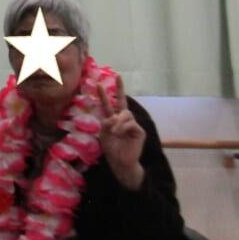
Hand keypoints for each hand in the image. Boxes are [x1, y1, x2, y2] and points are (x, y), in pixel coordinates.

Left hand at [97, 74, 145, 189]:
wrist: (120, 163)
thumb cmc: (112, 149)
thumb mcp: (104, 135)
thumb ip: (106, 124)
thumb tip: (112, 117)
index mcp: (113, 119)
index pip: (110, 104)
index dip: (105, 94)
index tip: (99, 83)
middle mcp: (123, 120)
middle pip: (123, 102)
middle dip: (120, 89)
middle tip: (118, 76)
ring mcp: (132, 125)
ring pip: (126, 114)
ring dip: (118, 121)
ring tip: (114, 131)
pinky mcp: (139, 132)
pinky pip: (131, 124)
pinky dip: (123, 127)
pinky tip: (118, 133)